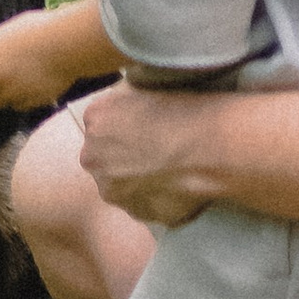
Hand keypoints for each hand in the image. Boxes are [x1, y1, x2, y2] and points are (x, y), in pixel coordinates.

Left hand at [0, 9, 84, 109]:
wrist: (65, 45)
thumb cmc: (40, 30)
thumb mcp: (11, 31)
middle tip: (7, 71)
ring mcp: (5, 92)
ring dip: (6, 92)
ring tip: (24, 76)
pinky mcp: (23, 103)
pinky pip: (17, 105)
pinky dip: (24, 98)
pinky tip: (36, 83)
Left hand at [76, 78, 229, 227]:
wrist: (205, 147)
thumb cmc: (178, 108)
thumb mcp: (140, 84)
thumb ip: (120, 97)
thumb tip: (120, 103)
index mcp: (94, 120)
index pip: (100, 123)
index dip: (123, 125)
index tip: (144, 127)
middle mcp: (93, 158)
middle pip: (104, 156)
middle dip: (122, 155)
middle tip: (154, 149)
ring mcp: (113, 190)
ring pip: (119, 183)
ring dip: (135, 179)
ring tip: (165, 169)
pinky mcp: (136, 213)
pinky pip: (140, 203)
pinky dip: (152, 197)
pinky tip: (173, 184)